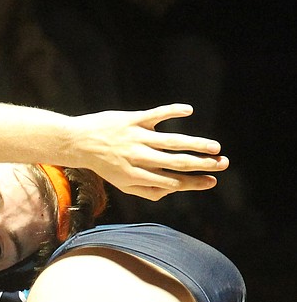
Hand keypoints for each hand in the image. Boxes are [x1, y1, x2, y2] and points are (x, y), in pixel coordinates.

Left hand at [70, 104, 228, 200]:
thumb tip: (172, 191)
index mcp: (137, 176)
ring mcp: (136, 138)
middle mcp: (138, 158)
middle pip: (176, 163)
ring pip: (171, 141)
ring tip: (215, 147)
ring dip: (196, 144)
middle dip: (202, 165)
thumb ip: (147, 189)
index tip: (213, 181)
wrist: (78, 143)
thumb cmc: (105, 164)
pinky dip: (173, 111)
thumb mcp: (123, 183)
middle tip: (223, 164)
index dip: (193, 183)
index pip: (172, 182)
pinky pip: (156, 114)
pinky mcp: (132, 120)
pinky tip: (189, 110)